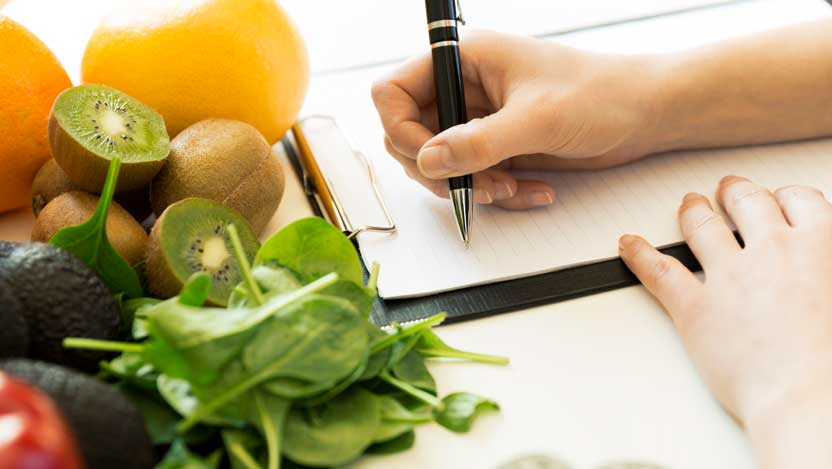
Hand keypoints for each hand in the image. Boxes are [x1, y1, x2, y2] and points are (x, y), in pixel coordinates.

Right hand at [371, 30, 664, 208]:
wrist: (643, 115)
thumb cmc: (600, 94)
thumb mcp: (537, 118)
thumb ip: (478, 142)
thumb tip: (427, 161)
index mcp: (463, 59)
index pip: (393, 93)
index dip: (401, 131)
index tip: (431, 159)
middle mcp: (462, 88)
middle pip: (409, 136)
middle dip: (441, 169)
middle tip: (480, 183)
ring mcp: (477, 120)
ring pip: (439, 165)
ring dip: (469, 186)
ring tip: (511, 187)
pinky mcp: (495, 147)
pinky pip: (472, 179)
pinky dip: (495, 193)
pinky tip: (531, 189)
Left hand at [619, 176, 831, 467]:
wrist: (809, 399)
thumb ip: (826, 266)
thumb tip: (822, 268)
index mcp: (818, 245)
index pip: (798, 201)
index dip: (784, 198)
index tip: (779, 201)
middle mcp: (770, 251)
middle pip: (747, 202)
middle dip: (735, 193)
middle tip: (729, 192)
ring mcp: (728, 277)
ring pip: (702, 226)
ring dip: (693, 211)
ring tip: (690, 205)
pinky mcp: (694, 307)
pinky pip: (658, 270)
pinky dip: (638, 254)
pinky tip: (629, 245)